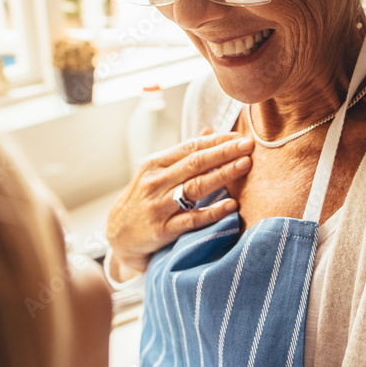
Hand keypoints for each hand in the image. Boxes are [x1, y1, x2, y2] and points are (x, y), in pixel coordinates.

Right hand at [105, 130, 252, 279]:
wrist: (117, 235)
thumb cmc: (143, 199)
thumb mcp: (156, 173)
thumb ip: (183, 155)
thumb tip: (210, 131)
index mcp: (155, 164)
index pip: (190, 147)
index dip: (217, 141)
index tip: (240, 137)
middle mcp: (155, 182)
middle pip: (195, 163)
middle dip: (224, 152)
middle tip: (248, 145)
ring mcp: (158, 206)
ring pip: (195, 187)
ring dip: (223, 175)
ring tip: (245, 165)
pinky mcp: (162, 230)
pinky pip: (192, 220)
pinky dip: (213, 212)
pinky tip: (232, 205)